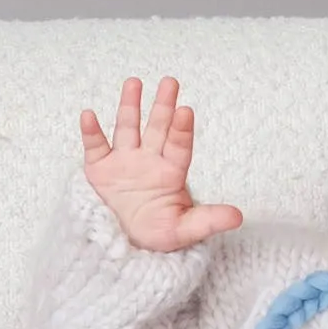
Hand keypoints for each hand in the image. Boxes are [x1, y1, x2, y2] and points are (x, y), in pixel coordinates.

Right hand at [80, 76, 243, 253]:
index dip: (182, 130)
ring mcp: (124, 163)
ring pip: (127, 128)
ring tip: (134, 82)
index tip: (185, 111)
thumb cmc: (157, 235)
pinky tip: (89, 115)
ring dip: (130, 106)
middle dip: (163, 105)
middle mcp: (148, 160)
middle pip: (157, 128)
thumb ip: (208, 220)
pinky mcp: (100, 170)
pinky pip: (95, 147)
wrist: (123, 246)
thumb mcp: (184, 231)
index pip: (179, 146)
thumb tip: (239, 217)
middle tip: (171, 82)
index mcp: (170, 172)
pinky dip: (91, 132)